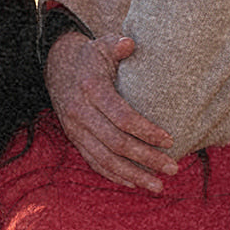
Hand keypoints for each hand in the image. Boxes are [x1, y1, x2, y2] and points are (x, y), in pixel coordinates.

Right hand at [45, 33, 176, 190]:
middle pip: (116, 143)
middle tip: (173, 168)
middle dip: (146, 158)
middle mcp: (80, 112)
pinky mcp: (74, 139)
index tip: (170, 140)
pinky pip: (94, 162)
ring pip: (105, 159)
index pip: (121, 116)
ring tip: (158, 186)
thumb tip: (130, 44)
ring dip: (133, 175)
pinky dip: (114, 175)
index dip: (145, 131)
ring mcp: (75, 129)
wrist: (56, 66)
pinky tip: (134, 183)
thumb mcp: (102, 45)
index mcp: (91, 88)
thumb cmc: (90, 56)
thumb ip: (117, 45)